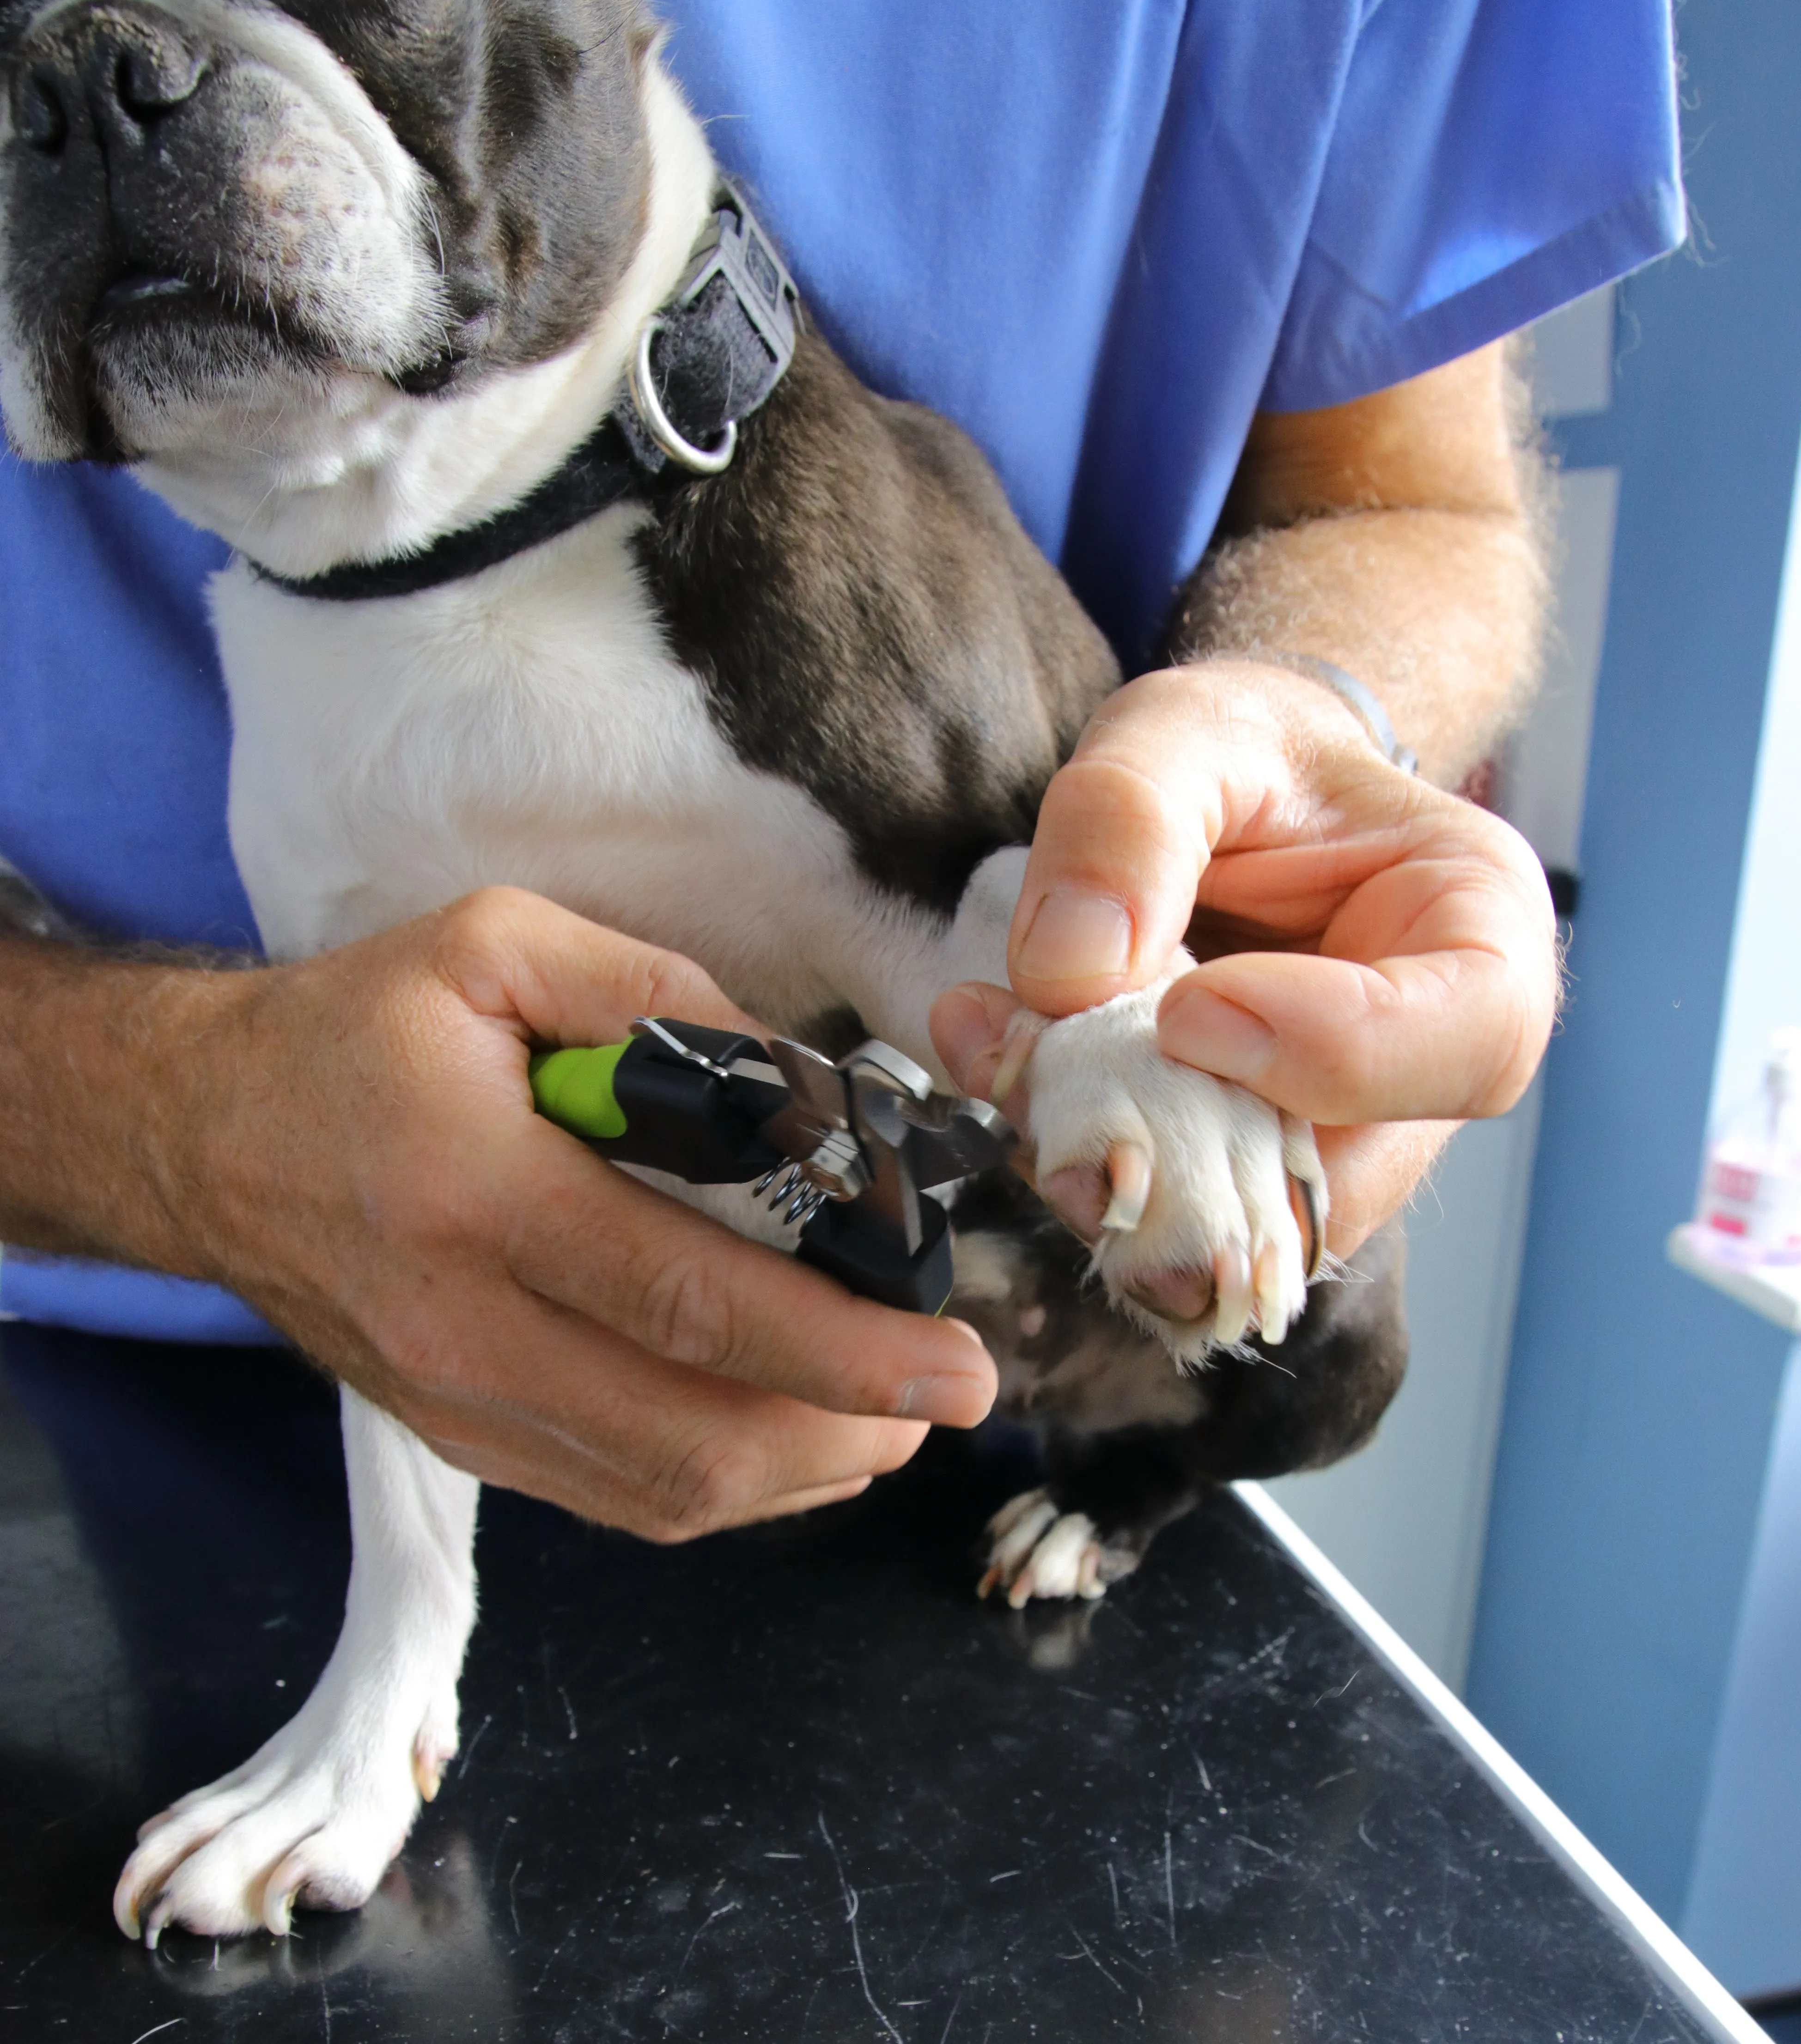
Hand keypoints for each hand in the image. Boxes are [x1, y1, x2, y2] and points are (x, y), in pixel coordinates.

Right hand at [154, 889, 995, 1533]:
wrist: (202, 1131)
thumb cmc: (359, 1028)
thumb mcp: (500, 946)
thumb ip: (659, 997)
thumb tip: (801, 1085)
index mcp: (478, 1193)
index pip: (692, 1302)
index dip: (841, 1349)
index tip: (955, 1365)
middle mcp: (463, 1327)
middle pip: (693, 1431)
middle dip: (851, 1427)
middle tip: (949, 1395)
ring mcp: (456, 1403)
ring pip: (661, 1490)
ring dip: (800, 1470)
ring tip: (890, 1417)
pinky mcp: (456, 1437)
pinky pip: (612, 1496)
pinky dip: (722, 1485)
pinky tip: (789, 1440)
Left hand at [931, 661, 1556, 1254]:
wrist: (1233, 792)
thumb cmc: (1243, 751)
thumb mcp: (1180, 729)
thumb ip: (1126, 818)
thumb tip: (1066, 973)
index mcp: (1481, 931)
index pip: (1470, 1038)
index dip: (1328, 1051)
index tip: (1186, 1008)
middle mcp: (1429, 1065)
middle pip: (1342, 1179)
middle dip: (1178, 1153)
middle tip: (1032, 1069)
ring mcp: (1337, 1135)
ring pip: (1239, 1223)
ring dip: (1107, 1166)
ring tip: (997, 1054)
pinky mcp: (1243, 1168)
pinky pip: (1171, 1211)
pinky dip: (1079, 1157)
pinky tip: (1002, 1069)